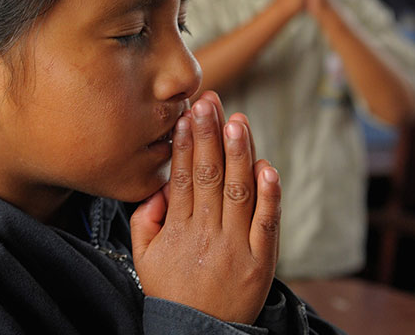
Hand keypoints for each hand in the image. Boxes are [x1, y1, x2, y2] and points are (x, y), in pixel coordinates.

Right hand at [131, 91, 280, 323]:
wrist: (198, 333)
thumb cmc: (171, 291)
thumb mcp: (143, 257)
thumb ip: (145, 220)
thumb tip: (159, 189)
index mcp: (176, 229)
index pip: (180, 177)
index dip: (184, 144)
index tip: (186, 115)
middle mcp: (206, 232)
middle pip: (208, 176)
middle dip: (209, 135)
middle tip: (209, 102)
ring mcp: (236, 245)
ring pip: (239, 191)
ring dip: (239, 153)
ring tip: (237, 121)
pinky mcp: (262, 260)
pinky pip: (267, 222)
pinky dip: (270, 195)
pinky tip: (268, 167)